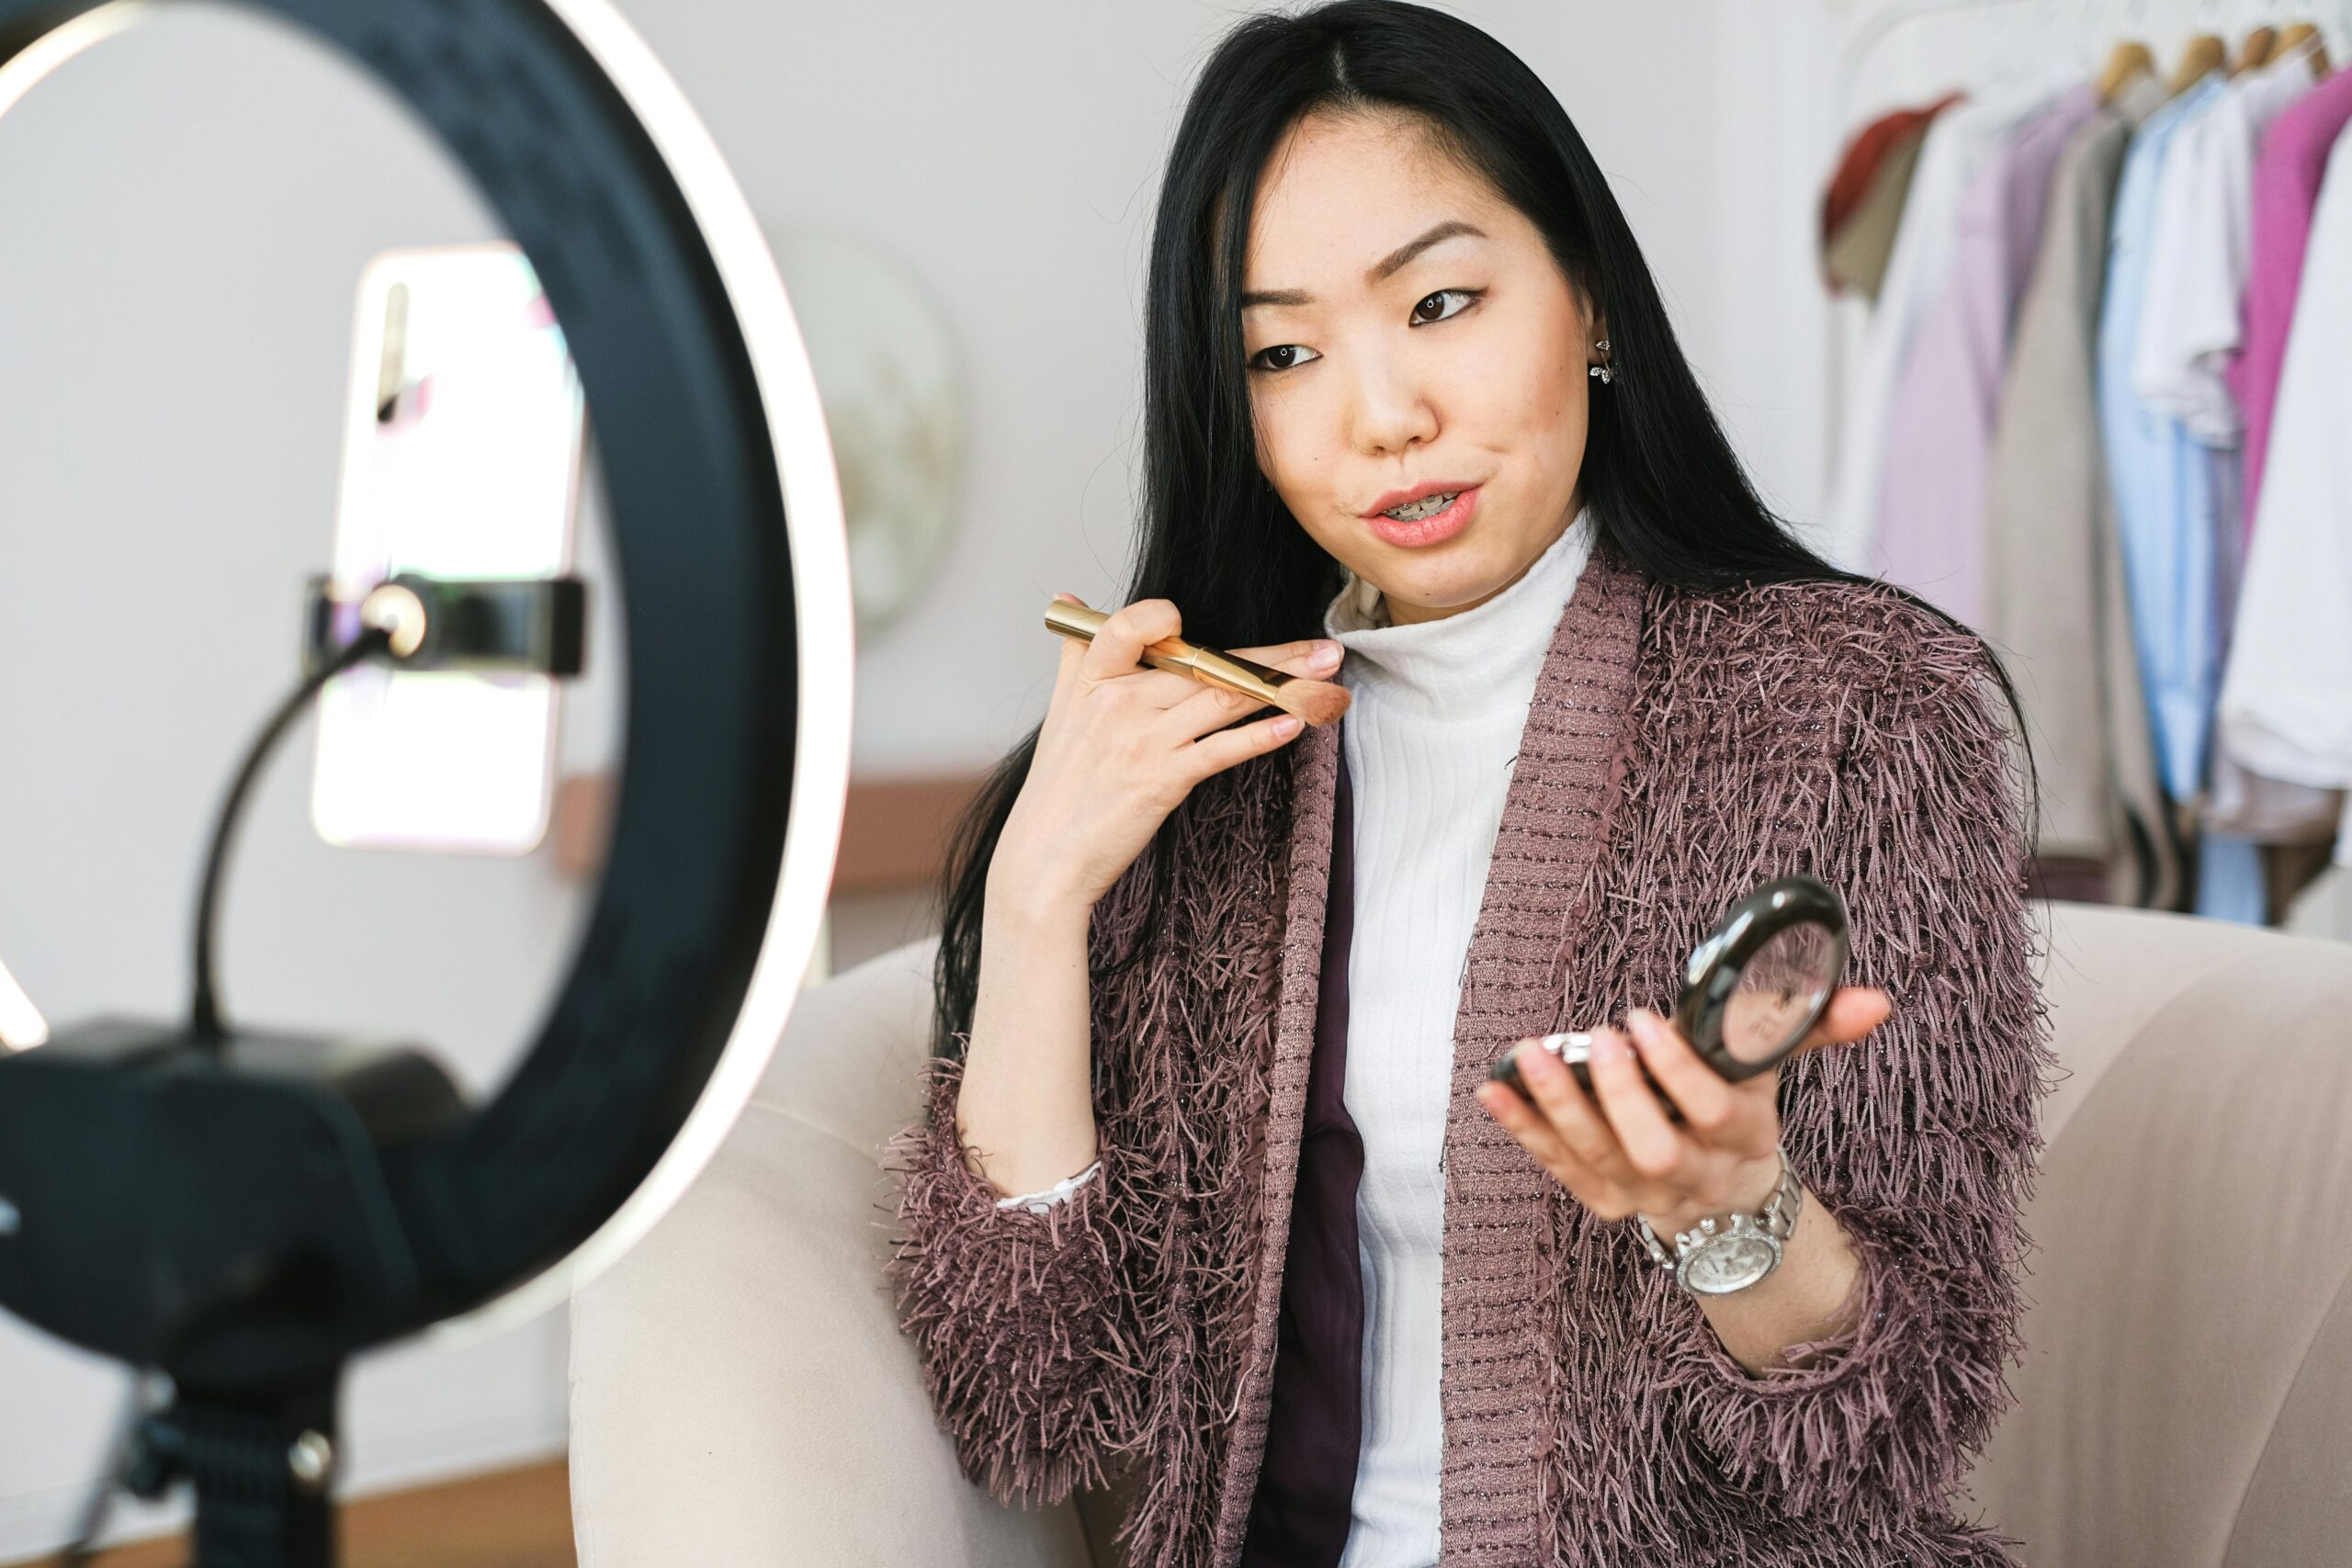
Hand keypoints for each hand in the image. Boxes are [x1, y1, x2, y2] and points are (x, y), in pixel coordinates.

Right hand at [992, 594, 1339, 916]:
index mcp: (1093, 680)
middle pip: (1204, 664)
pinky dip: (1260, 736)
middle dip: (1274, 655)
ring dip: (1284, 686)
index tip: (1191, 619)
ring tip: (1328, 678)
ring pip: (1223, 698)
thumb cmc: (1059, 788)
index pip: (1131, 626)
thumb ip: (1077, 653)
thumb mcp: (1060, 711)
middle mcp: (1120, 703)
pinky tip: (1294, 724)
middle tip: (1325, 649)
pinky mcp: (1163, 781)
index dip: (1163, 617)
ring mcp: (1144, 741)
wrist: (1045, 859)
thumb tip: (1069, 596)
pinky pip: (1221, 750)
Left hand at [1473, 988, 1891, 1236]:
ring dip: (1558, 1104)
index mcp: (1740, 1138)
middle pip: (1654, 1148)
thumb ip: (1809, 1028)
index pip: (1715, 1112)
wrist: (1724, 1205)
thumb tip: (1874, 1000)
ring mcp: (1639, 1191)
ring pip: (1596, 1156)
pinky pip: (1555, 1165)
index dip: (1680, 1072)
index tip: (1647, 1020)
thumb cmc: (1737, 1115)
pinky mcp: (1599, 1196)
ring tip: (1530, 1052)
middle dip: (1620, 1094)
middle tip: (1597, 1037)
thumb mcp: (1773, 1075)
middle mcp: (1691, 1173)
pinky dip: (1521, 1128)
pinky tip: (1492, 1088)